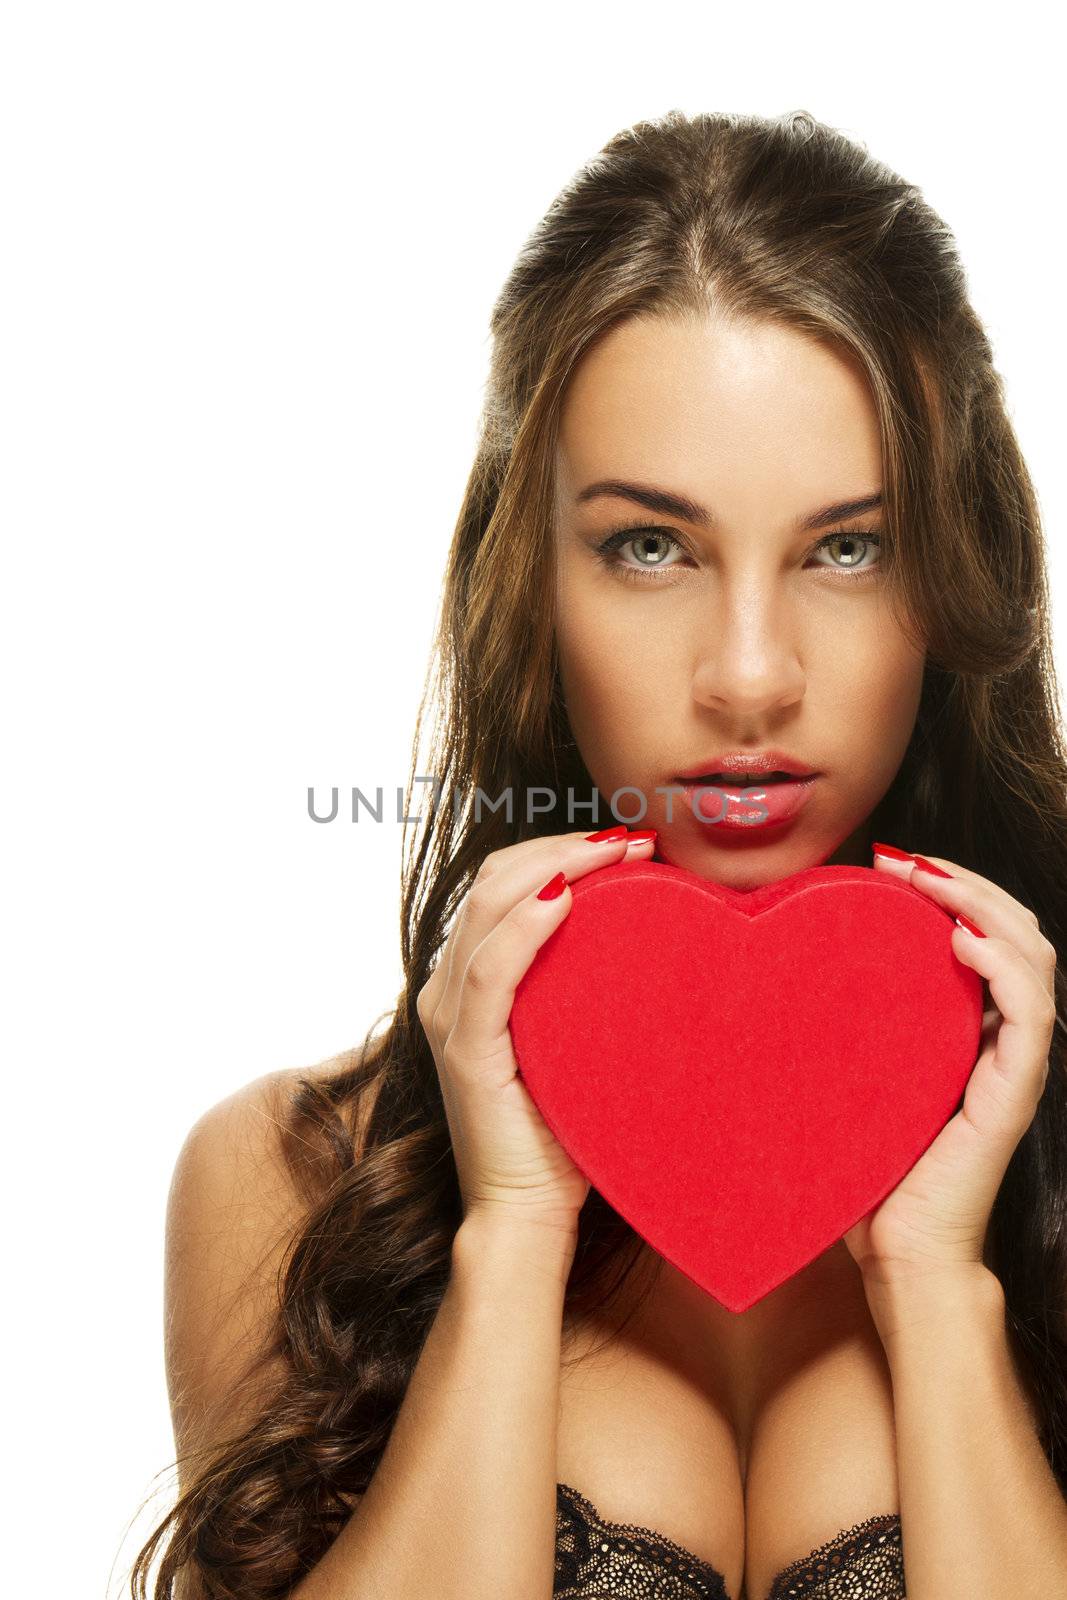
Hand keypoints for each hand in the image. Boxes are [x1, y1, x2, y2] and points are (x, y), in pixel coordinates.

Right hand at [416, 824, 655, 1239]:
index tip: (626, 840)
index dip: (557, 848)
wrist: (526, 1215)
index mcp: (466, 980)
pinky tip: (566, 902)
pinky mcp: (466, 1050)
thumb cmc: (561, 1130)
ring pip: (488, 907)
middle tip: (633, 838)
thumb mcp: (572, 1040)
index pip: (500, 883)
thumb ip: (582, 988)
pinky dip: (526, 927)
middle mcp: (445, 988)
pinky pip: (491, 971)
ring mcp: (449, 1017)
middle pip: (493, 880)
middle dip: (563, 846)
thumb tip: (650, 936)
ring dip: (557, 866)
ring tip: (618, 853)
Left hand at [842, 846, 1057, 1289]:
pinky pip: (1030, 1017)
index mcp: (967, 1031)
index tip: (890, 860)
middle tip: (904, 858)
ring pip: (1033, 958)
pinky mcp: (1013, 1094)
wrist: (897, 1258)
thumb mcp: (846, 1082)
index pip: (987, 935)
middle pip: (1016, 932)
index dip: (952, 887)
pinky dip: (1003, 966)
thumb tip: (760, 975)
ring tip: (930, 880)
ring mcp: (1013, 1066)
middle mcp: (999, 1040)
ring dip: (985, 904)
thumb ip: (835, 1032)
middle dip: (966, 880)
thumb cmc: (862, 1175)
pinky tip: (960, 940)